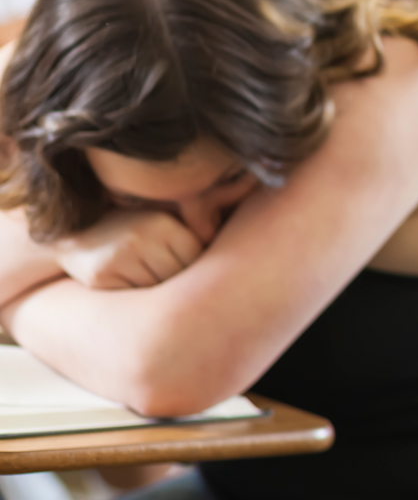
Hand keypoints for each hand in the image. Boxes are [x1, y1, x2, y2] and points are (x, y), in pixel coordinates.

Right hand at [52, 209, 204, 289]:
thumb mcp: (161, 225)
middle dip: (181, 287)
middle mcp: (140, 238)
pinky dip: (139, 303)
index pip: (196, 258)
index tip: (195, 277)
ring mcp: (118, 258)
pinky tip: (136, 296)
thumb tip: (229, 269)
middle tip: (181, 292)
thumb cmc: (133, 234)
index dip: (197, 272)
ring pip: (157, 291)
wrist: (78, 238)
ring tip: (158, 292)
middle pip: (178, 276)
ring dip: (160, 297)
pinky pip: (134, 299)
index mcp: (162, 223)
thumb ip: (190, 239)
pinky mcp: (101, 277)